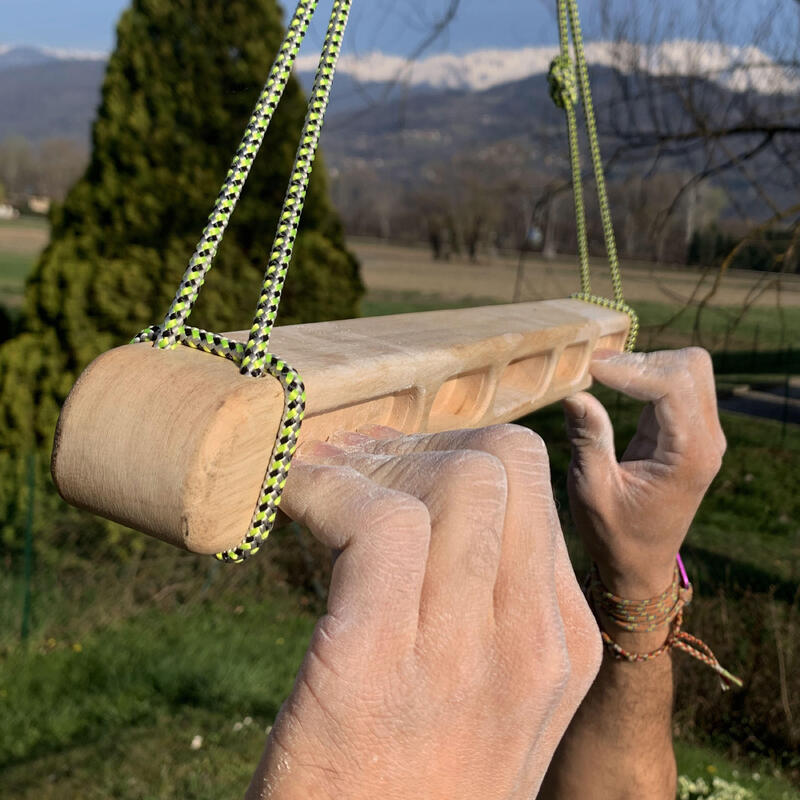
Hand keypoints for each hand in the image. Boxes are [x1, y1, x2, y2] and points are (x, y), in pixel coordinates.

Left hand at [246, 425, 601, 799]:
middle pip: (502, 463)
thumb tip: (428, 512)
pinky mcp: (377, 665)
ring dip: (369, 458)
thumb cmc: (412, 784)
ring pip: (452, 479)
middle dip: (421, 442)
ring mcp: (464, 656)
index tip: (396, 466)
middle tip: (356, 462)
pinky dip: (323, 489)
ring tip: (316, 477)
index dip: (458, 454)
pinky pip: (375, 522)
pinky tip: (286, 499)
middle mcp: (532, 641)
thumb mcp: (483, 700)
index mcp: (562, 645)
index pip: (531, 486)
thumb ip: (480, 608)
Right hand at [562, 348, 725, 598]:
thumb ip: (588, 440)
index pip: (673, 386)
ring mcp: (702, 434)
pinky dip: (645, 374)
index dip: (630, 368)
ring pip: (688, 369)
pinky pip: (676, 384)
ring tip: (599, 373)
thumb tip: (575, 392)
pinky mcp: (688, 431)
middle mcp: (707, 441)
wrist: (640, 564)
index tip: (588, 367)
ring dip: (645, 364)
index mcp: (689, 456)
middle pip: (691, 366)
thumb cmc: (614, 534)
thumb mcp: (592, 491)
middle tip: (594, 368)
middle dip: (641, 359)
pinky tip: (612, 380)